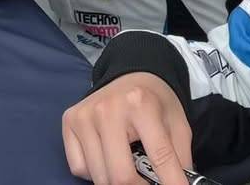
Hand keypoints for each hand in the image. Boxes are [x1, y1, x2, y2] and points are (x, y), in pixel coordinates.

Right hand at [62, 73, 192, 184]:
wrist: (132, 74)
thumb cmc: (155, 102)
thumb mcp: (178, 123)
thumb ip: (180, 157)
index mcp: (141, 104)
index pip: (159, 156)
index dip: (171, 182)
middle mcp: (108, 109)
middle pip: (121, 176)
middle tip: (147, 184)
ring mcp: (85, 116)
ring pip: (99, 177)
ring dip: (116, 181)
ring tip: (129, 166)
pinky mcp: (69, 122)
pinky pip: (79, 168)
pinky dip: (95, 173)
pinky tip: (107, 157)